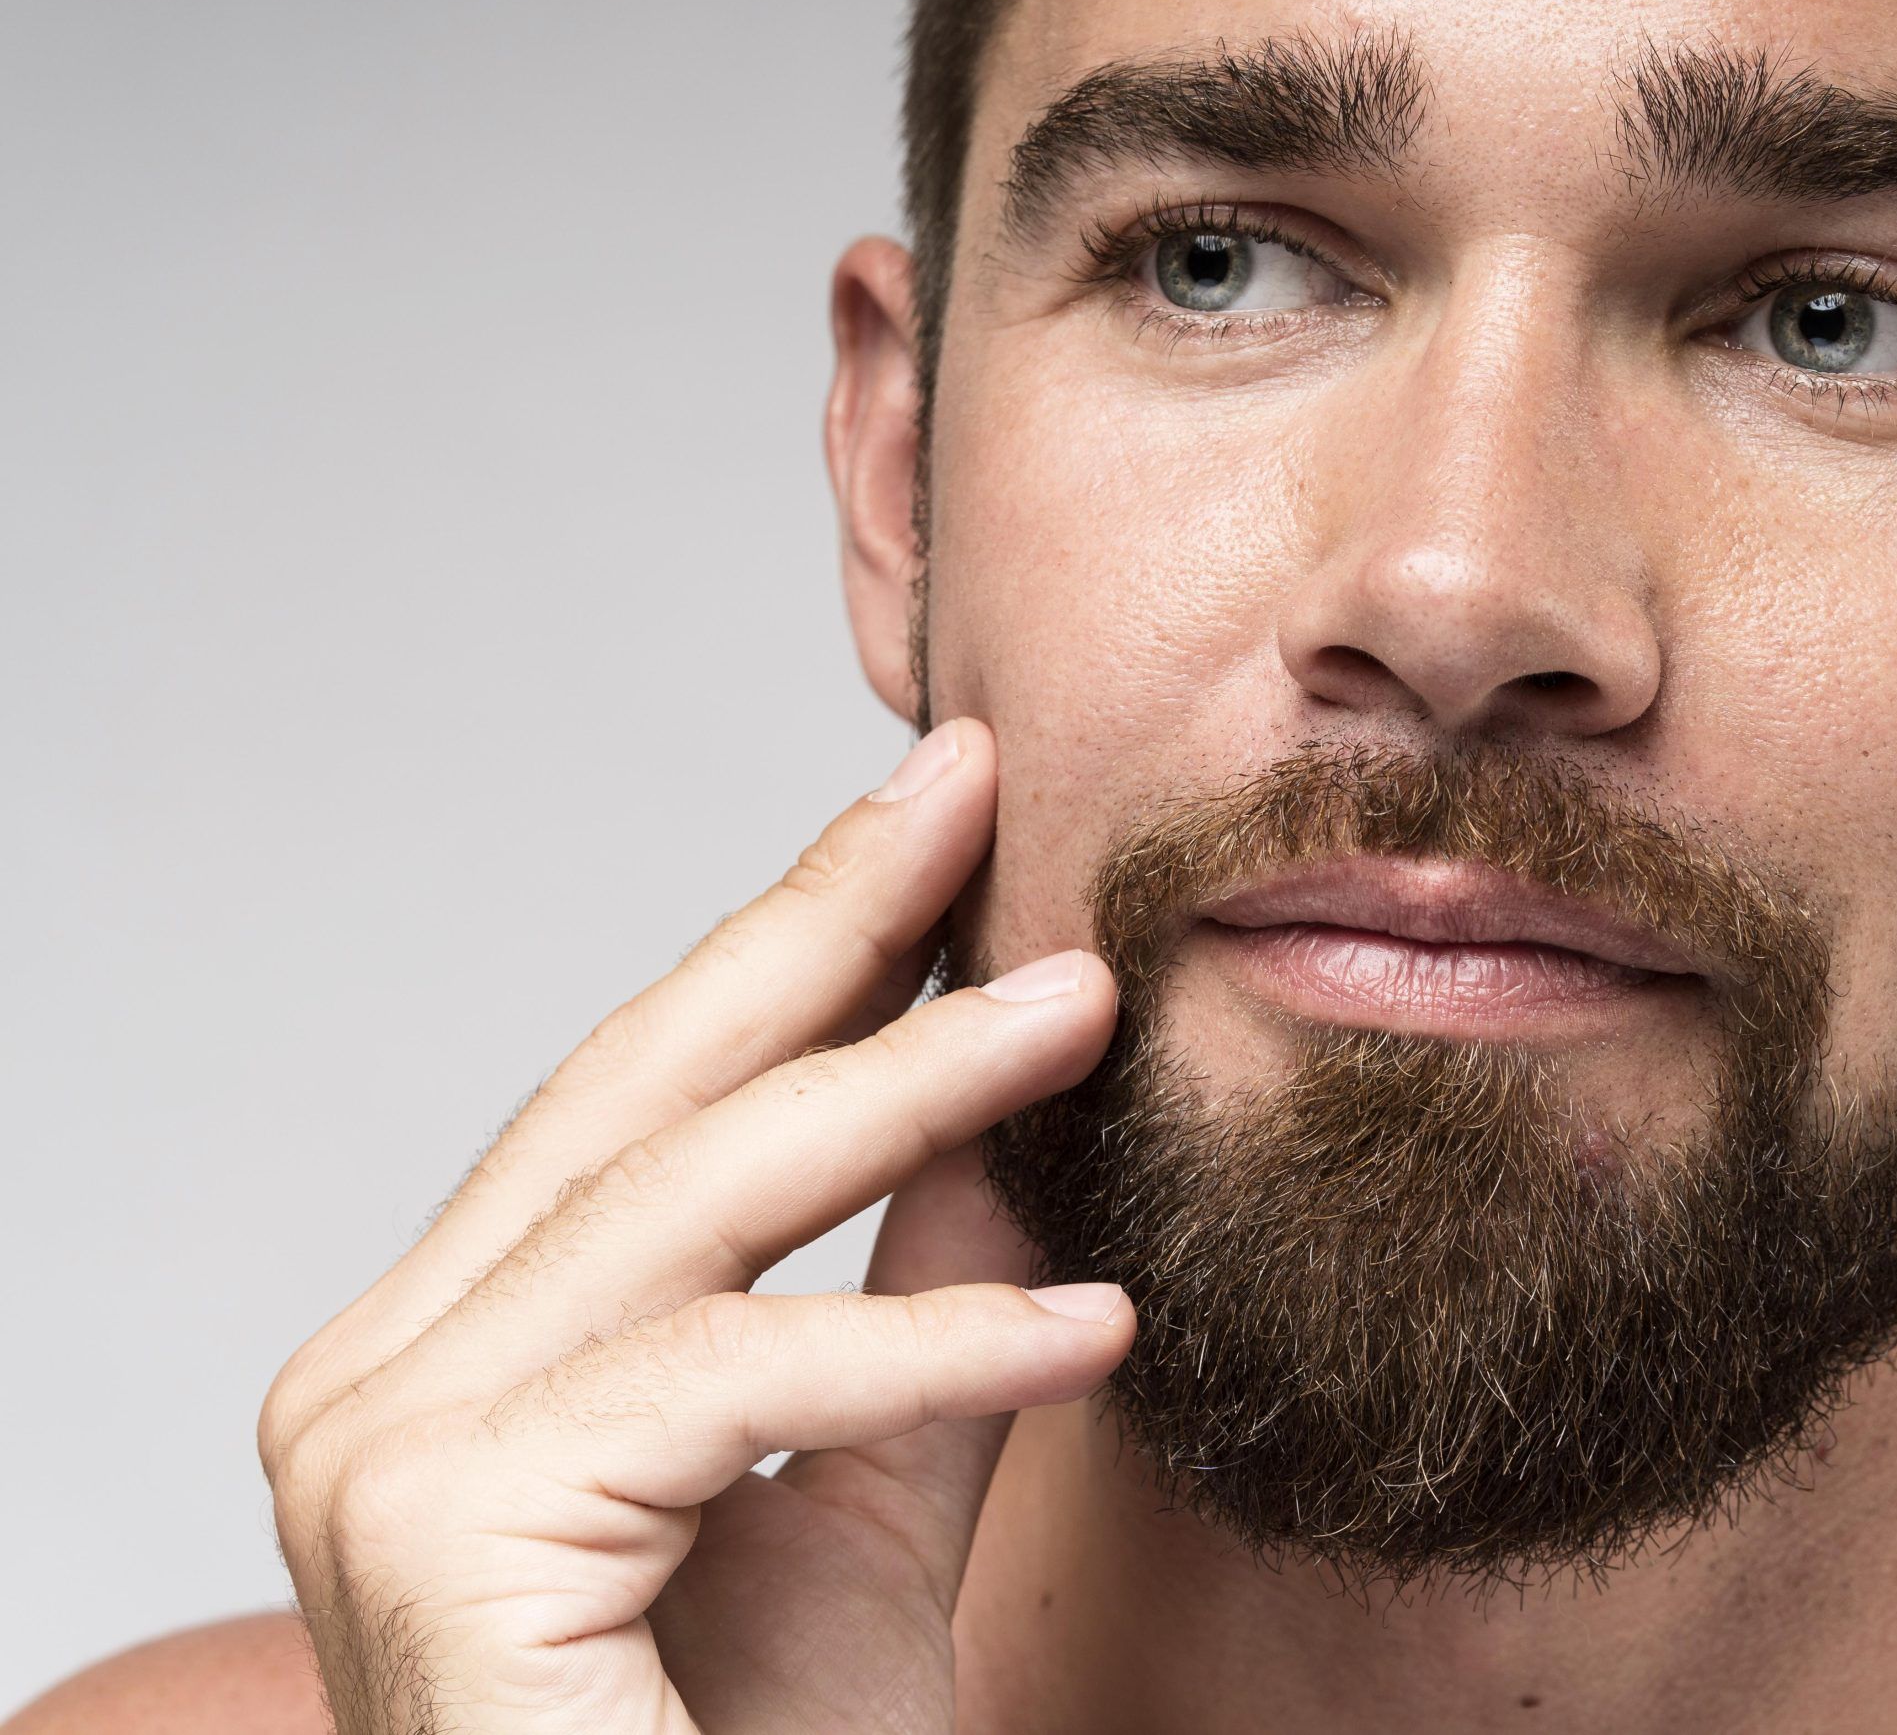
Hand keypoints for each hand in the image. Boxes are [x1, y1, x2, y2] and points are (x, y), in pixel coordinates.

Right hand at [258, 719, 1128, 1733]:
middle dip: (823, 931)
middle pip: (640, 1101)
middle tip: (980, 788)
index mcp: (452, 1350)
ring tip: (1090, 1011)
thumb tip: (1007, 1107)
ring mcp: (379, 1451)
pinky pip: (732, 1379)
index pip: (645, 1102)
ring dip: (910, 1094)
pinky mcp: (443, 1532)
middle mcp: (375, 1377)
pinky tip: (1096, 1325)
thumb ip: (922, 1297)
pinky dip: (925, 1345)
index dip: (795, 944)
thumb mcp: (879, 1485)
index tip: (934, 814)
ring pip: (687, 1209)